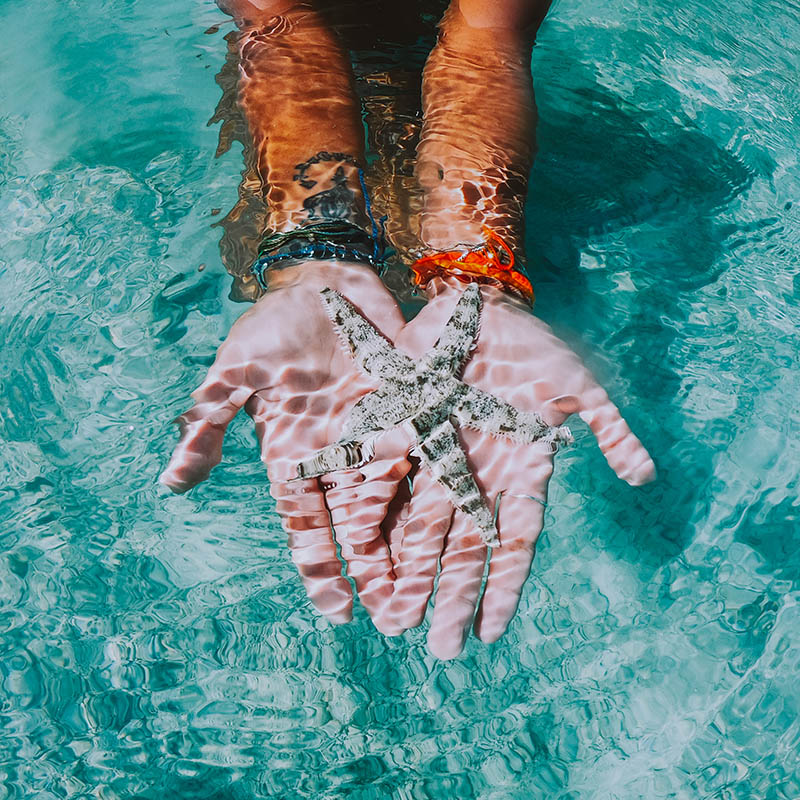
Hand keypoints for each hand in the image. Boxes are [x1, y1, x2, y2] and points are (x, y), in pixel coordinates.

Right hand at [160, 261, 409, 630]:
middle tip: (396, 620)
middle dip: (375, 570)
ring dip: (412, 544)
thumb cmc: (273, 327)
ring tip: (432, 588)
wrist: (324, 283)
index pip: (306, 524)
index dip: (320, 568)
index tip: (338, 613)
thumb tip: (171, 482)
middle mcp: (338, 455)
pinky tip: (463, 526)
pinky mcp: (411, 410)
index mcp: (295, 454)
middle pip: (359, 524)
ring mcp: (377, 435)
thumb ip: (208, 422)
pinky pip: (428, 456)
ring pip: (398, 501)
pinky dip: (441, 490)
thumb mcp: (235, 371)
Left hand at [382, 277, 654, 657]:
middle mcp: (472, 475)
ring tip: (393, 619)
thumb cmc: (532, 347)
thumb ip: (607, 429)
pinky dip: (370, 514)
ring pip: (415, 524)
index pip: (510, 542)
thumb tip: (646, 476)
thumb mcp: (577, 384)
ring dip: (406, 571)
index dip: (502, 587)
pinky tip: (357, 553)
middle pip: (459, 545)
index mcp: (514, 472)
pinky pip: (380, 480)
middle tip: (436, 649)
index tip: (490, 634)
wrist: (474, 306)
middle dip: (448, 595)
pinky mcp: (397, 432)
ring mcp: (432, 457)